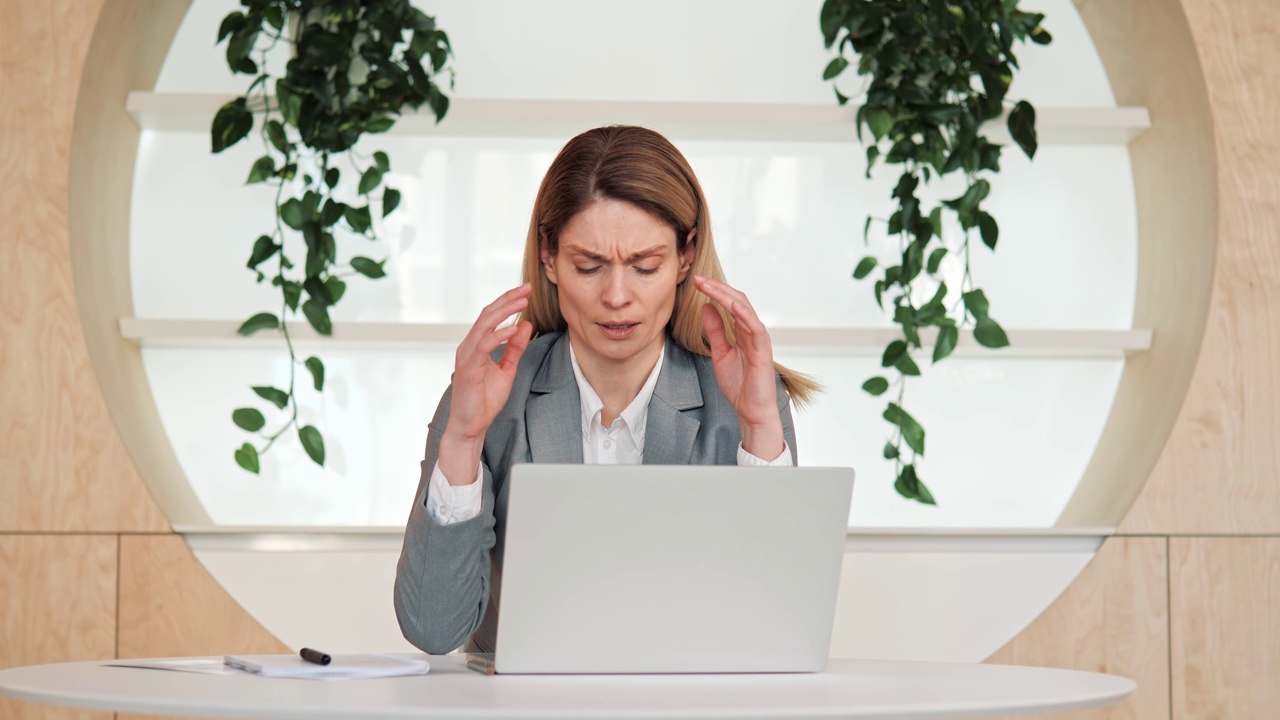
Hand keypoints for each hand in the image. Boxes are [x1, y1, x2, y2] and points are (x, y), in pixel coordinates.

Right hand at [438, 284, 533, 484]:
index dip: (508, 302)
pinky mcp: (468, 368)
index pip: (492, 316)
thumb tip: (525, 325)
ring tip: (522, 302)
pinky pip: (483, 346)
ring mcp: (467, 356)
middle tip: (526, 288)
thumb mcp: (507, 370)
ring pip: (483, 325)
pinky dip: (498, 335)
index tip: (526, 292)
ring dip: (504, 311)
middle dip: (508, 300)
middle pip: (487, 314)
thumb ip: (514, 348)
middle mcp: (469, 346)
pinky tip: (512, 329)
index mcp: (476, 345)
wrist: (471, 426)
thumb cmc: (484, 400)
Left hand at [692, 275, 784, 460]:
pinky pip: (755, 327)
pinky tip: (730, 304)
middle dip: (717, 287)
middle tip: (698, 278)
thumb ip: (715, 330)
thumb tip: (706, 307)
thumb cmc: (740, 384)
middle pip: (737, 299)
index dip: (714, 290)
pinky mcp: (763, 350)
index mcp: (744, 330)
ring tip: (707, 286)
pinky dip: (743, 313)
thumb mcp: (720, 353)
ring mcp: (759, 339)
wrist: (751, 410)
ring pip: (745, 308)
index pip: (730, 302)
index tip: (696, 282)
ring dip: (725, 295)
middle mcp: (753, 330)